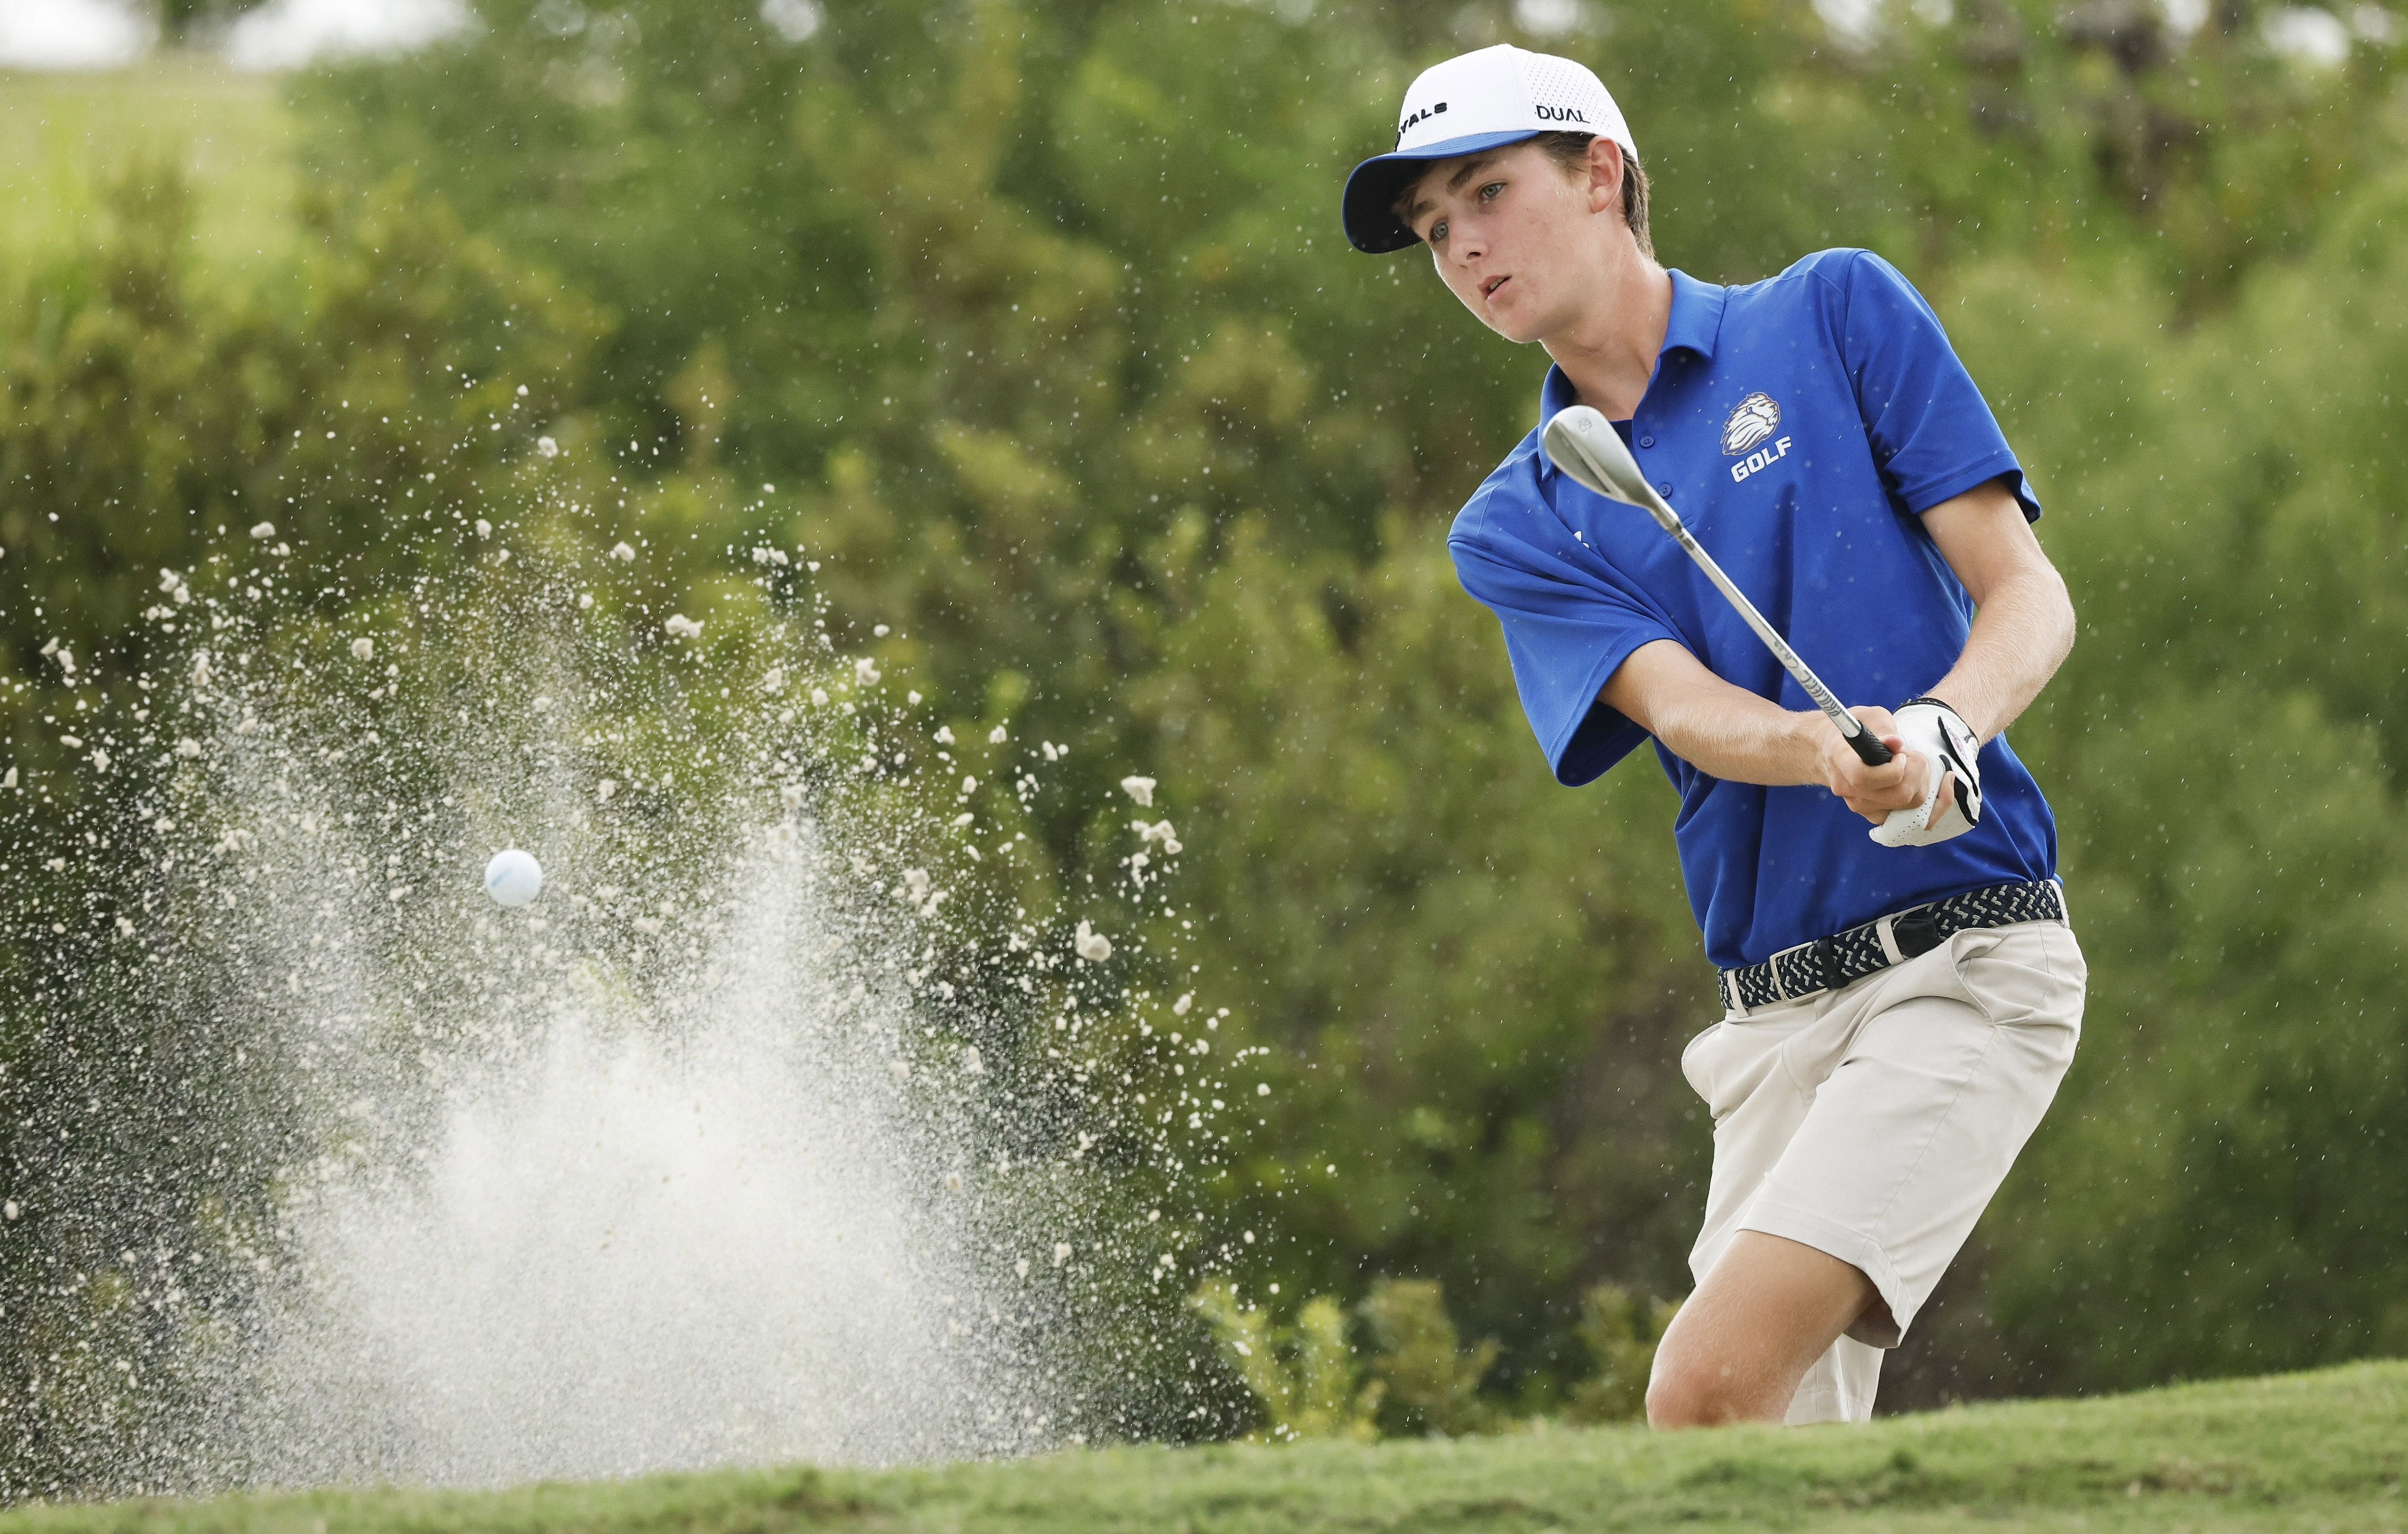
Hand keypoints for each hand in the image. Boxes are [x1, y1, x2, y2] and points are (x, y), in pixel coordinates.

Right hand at [1806, 706, 1951, 826]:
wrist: (1831, 751)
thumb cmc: (1853, 731)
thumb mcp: (1867, 717)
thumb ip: (1883, 728)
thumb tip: (1897, 743)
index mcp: (1841, 762)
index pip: (1864, 778)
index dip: (1894, 769)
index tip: (1900, 754)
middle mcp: (1848, 789)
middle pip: (1900, 794)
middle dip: (1917, 771)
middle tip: (1909, 755)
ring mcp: (1861, 805)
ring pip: (1910, 803)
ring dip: (1921, 781)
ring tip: (1909, 765)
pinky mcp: (1874, 814)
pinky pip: (1911, 814)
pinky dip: (1923, 797)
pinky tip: (1919, 779)